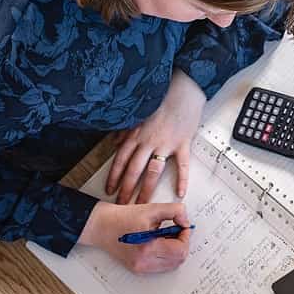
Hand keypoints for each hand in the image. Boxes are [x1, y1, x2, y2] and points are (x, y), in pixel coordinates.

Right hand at [78, 201, 190, 273]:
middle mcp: (143, 262)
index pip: (180, 250)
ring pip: (171, 265)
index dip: (185, 236)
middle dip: (182, 243)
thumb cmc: (122, 217)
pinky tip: (159, 242)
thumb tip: (186, 222)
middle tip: (176, 230)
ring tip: (166, 235)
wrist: (101, 226)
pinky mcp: (138, 269)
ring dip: (175, 250)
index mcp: (147, 248)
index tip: (182, 226)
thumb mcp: (153, 208)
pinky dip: (166, 255)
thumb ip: (176, 211)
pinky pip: (161, 266)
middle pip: (178, 260)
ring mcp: (140, 268)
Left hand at [106, 70, 205, 203]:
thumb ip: (126, 129)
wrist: (183, 89)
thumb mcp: (138, 113)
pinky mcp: (182, 143)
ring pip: (153, 172)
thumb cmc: (162, 99)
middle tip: (123, 204)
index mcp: (136, 134)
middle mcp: (148, 141)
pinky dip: (181, 180)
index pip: (120, 160)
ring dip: (146, 190)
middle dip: (127, 190)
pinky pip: (182, 165)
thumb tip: (115, 141)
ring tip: (142, 204)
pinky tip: (180, 192)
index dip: (114, 177)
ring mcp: (166, 143)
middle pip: (134, 170)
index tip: (110, 189)